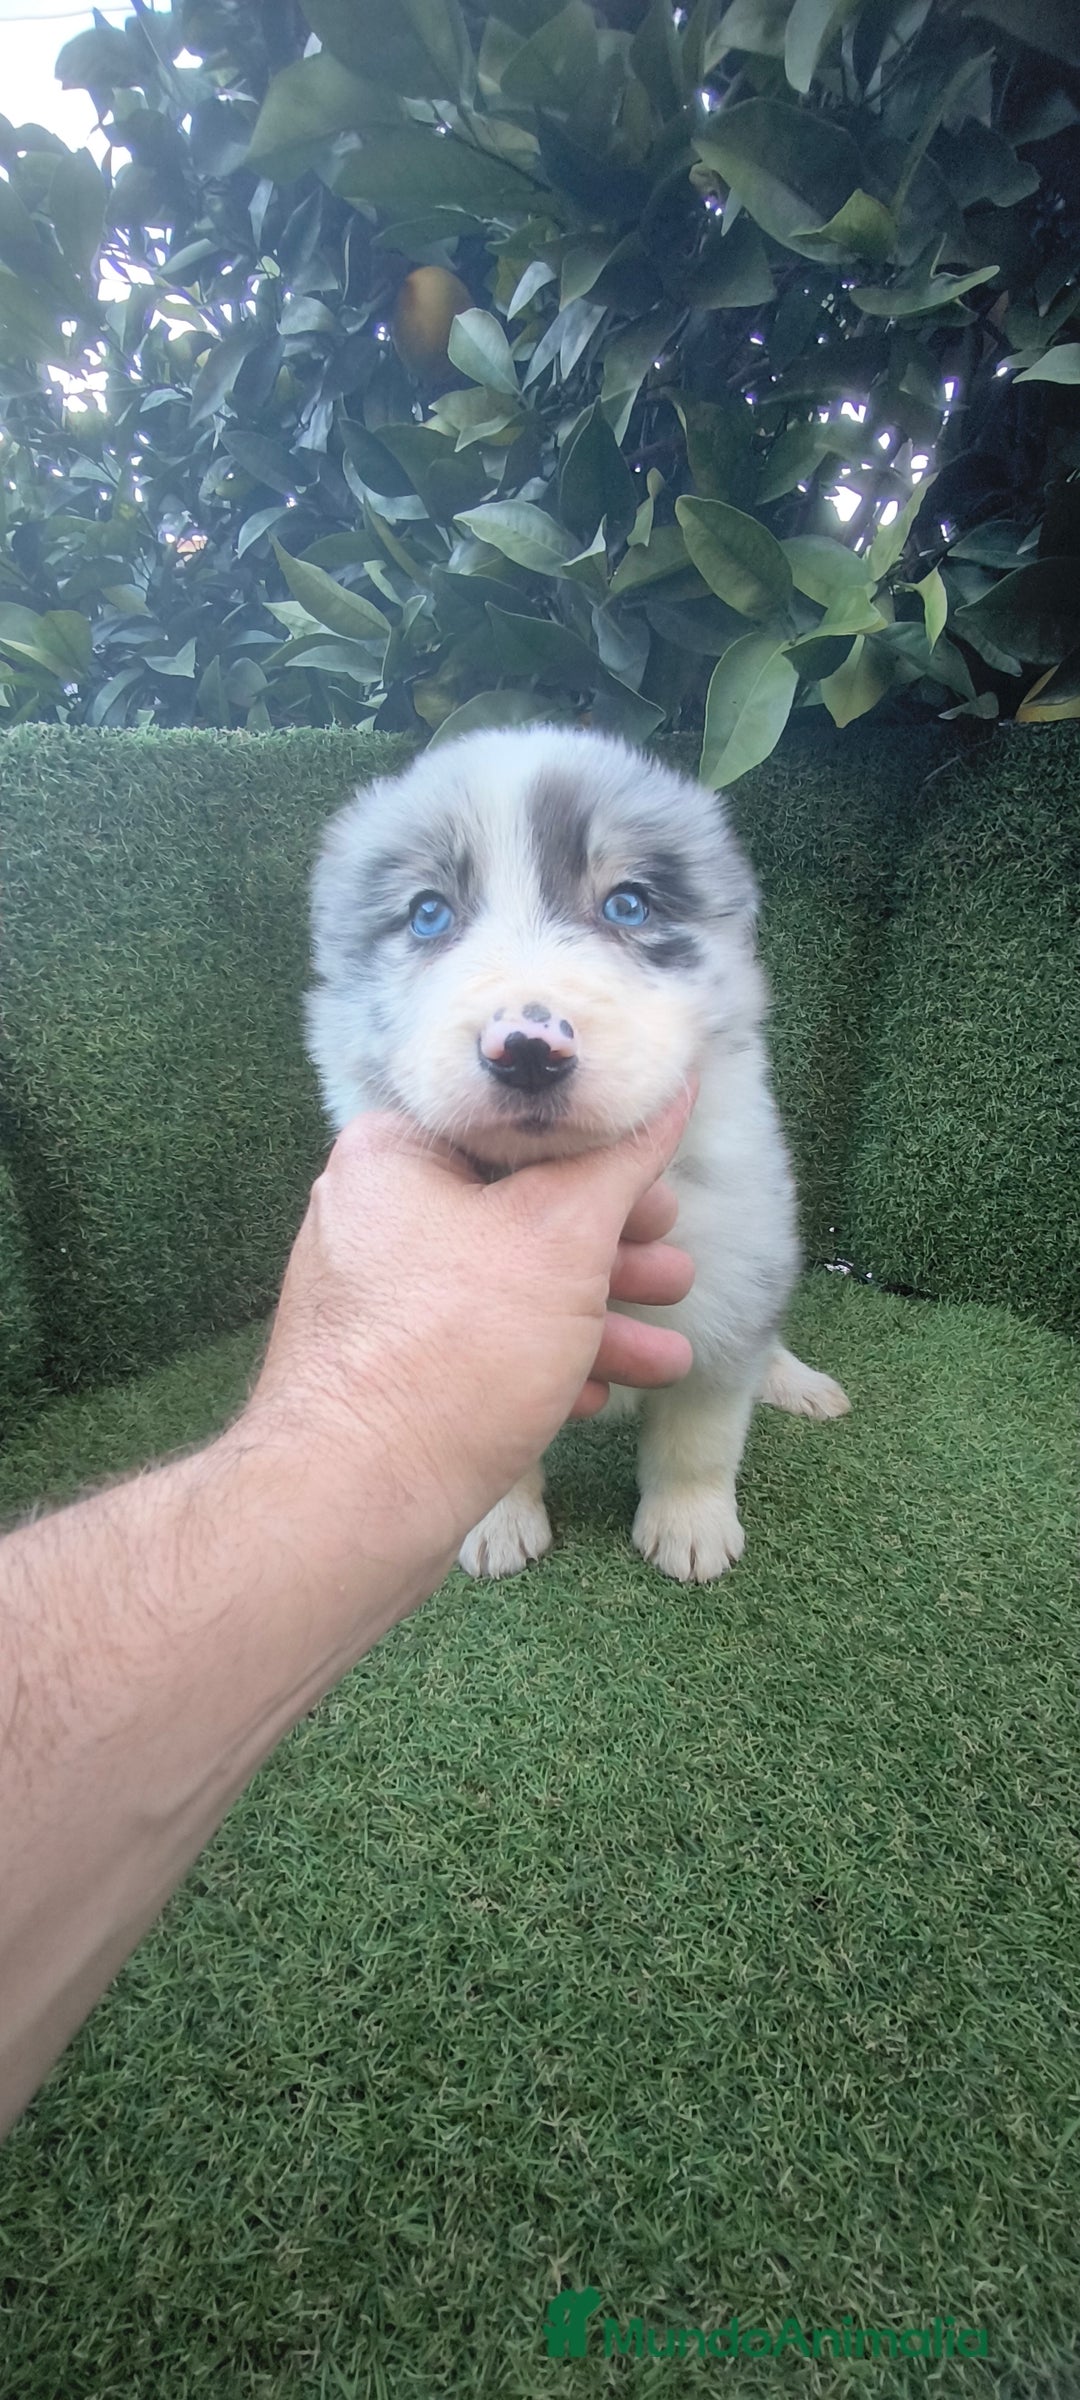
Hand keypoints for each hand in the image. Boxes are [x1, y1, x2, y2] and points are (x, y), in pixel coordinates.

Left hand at [244, 1092, 695, 1557]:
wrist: (358, 1502)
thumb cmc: (456, 1351)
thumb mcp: (565, 1237)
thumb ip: (624, 1159)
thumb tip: (669, 1085)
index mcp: (393, 1151)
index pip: (512, 1123)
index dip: (600, 1152)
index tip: (659, 1186)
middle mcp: (371, 1214)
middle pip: (516, 1209)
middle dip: (612, 1252)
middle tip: (675, 1271)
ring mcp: (373, 1298)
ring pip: (506, 1287)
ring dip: (596, 1320)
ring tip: (670, 1358)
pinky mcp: (383, 1370)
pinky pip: (475, 1345)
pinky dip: (541, 1363)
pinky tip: (599, 1398)